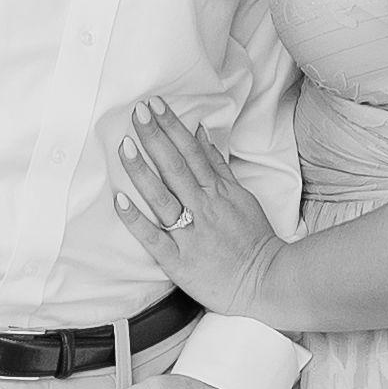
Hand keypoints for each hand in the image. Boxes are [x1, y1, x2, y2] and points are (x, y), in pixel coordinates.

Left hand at [107, 102, 284, 316]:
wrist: (267, 282)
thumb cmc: (254, 240)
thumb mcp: (241, 196)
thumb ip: (218, 165)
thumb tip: (200, 133)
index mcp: (218, 192)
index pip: (192, 152)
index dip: (172, 127)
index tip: (155, 105)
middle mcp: (204, 209)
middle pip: (176, 168)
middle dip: (156, 138)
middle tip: (138, 112)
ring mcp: (191, 235)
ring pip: (163, 198)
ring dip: (142, 171)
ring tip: (125, 146)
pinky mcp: (179, 261)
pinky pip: (154, 238)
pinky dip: (137, 220)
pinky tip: (119, 201)